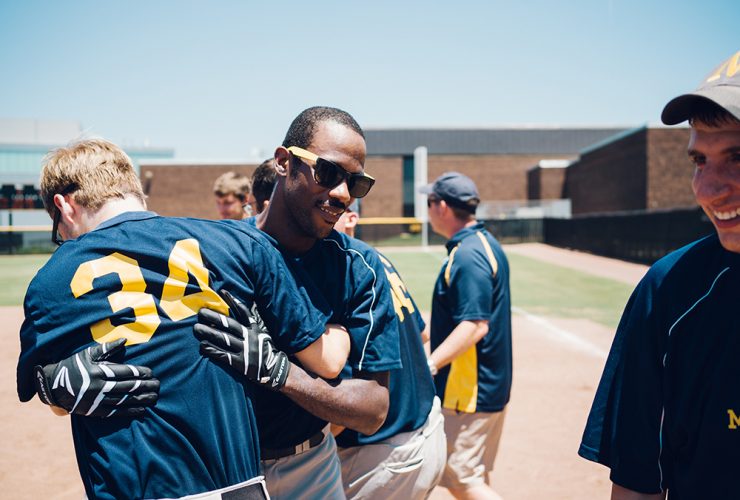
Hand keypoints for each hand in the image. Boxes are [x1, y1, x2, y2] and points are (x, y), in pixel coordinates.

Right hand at [34, 338, 159, 416]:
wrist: (52, 385)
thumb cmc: (73, 365)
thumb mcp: (87, 354)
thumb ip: (107, 348)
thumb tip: (125, 340)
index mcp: (99, 371)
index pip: (125, 372)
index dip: (140, 373)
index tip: (151, 373)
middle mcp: (99, 386)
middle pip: (127, 387)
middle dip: (145, 386)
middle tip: (158, 385)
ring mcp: (96, 400)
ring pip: (124, 400)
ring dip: (141, 399)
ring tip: (154, 398)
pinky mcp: (94, 410)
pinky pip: (115, 412)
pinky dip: (130, 411)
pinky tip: (142, 410)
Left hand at [193, 290, 290, 390]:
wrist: (275, 370)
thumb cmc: (265, 350)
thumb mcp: (262, 335)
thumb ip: (250, 326)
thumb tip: (236, 313)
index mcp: (255, 329)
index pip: (243, 312)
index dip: (233, 301)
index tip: (222, 292)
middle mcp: (250, 337)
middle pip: (229, 325)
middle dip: (214, 317)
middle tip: (201, 312)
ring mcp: (245, 350)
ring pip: (224, 339)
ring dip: (209, 333)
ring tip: (196, 328)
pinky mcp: (241, 363)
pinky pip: (224, 355)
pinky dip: (212, 350)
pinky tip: (202, 346)